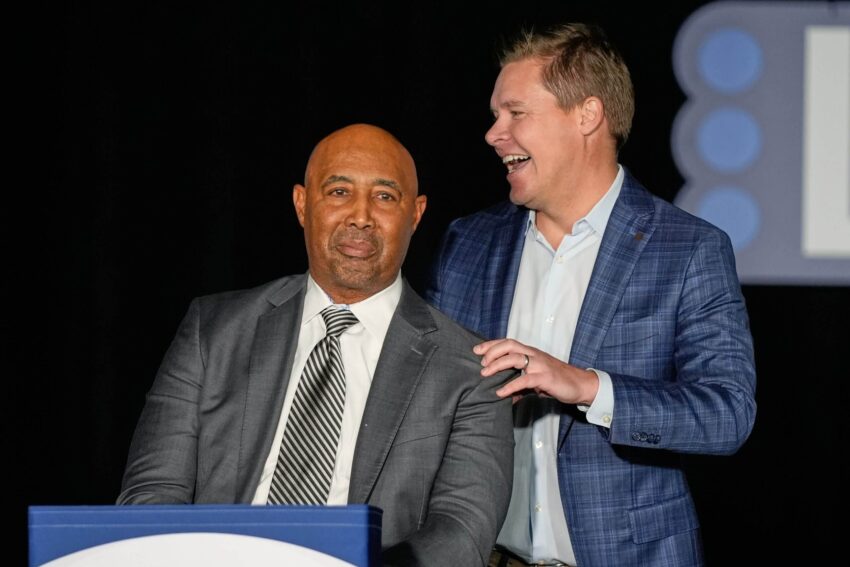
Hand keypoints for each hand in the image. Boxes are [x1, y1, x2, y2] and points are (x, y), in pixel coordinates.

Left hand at [473, 338, 598, 404]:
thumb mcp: (534, 382)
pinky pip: (524, 380)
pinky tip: (500, 393)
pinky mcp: (545, 378)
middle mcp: (534, 355)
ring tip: (485, 374)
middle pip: (509, 345)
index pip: (508, 343)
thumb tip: (502, 395)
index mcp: (531, 352)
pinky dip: (510, 386)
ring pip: (515, 358)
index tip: (476, 350)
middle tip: (481, 363)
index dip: (491, 344)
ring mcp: (540, 365)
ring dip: (497, 365)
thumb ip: (518, 385)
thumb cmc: (556, 381)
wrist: (580, 385)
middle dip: (492, 351)